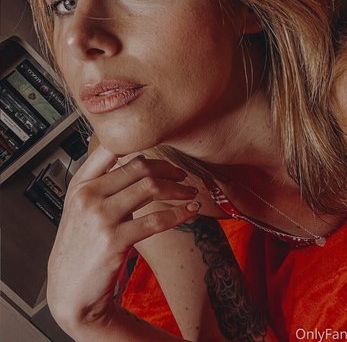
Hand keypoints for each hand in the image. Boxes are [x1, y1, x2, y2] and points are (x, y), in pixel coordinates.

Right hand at [47, 144, 199, 336]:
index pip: (110, 148)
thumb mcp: (81, 208)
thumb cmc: (80, 246)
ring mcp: (100, 217)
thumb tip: (140, 161)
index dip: (139, 142)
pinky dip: (179, 213)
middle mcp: (88, 195)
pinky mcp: (114, 241)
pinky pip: (156, 220)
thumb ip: (104, 184)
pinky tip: (190, 211)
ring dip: (177, 189)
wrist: (68, 291)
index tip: (162, 149)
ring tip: (190, 193)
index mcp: (80, 184)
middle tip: (181, 175)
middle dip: (167, 168)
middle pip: (138, 166)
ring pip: (150, 187)